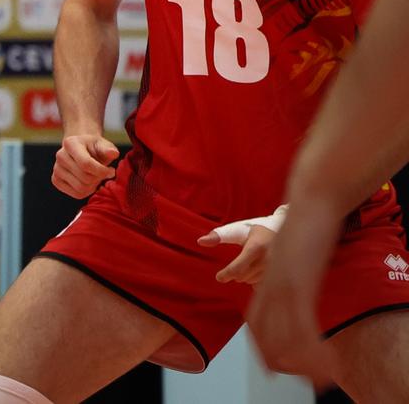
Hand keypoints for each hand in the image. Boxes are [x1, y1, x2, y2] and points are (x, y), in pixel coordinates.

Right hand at [52, 132, 117, 197]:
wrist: (82, 150)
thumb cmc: (94, 148)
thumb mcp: (104, 145)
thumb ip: (109, 149)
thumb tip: (113, 153)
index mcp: (70, 143)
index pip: (86, 164)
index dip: (102, 171)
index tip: (111, 170)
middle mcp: (60, 155)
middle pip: (85, 178)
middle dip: (99, 178)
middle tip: (103, 174)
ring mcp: (56, 169)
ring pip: (81, 188)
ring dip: (93, 185)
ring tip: (96, 177)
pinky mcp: (56, 180)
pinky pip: (76, 194)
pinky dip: (87, 191)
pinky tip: (89, 182)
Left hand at [199, 205, 285, 283]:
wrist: (284, 233)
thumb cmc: (255, 232)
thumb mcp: (237, 230)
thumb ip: (218, 236)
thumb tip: (200, 242)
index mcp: (257, 247)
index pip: (238, 268)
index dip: (226, 274)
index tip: (219, 278)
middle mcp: (269, 260)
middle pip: (243, 277)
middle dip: (236, 272)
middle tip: (238, 263)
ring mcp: (278, 269)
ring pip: (252, 281)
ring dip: (246, 276)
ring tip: (251, 264)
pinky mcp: (284, 276)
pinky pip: (263, 285)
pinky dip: (256, 280)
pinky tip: (258, 272)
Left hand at [246, 202, 341, 381]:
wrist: (309, 203)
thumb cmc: (303, 229)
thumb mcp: (290, 258)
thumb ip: (288, 277)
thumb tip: (295, 292)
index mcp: (266, 281)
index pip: (256, 321)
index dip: (262, 346)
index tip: (271, 365)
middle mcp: (268, 286)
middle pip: (264, 333)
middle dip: (276, 359)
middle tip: (290, 377)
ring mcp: (281, 286)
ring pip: (283, 335)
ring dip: (301, 361)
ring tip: (319, 378)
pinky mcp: (298, 282)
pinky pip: (301, 324)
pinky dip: (311, 347)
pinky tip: (325, 361)